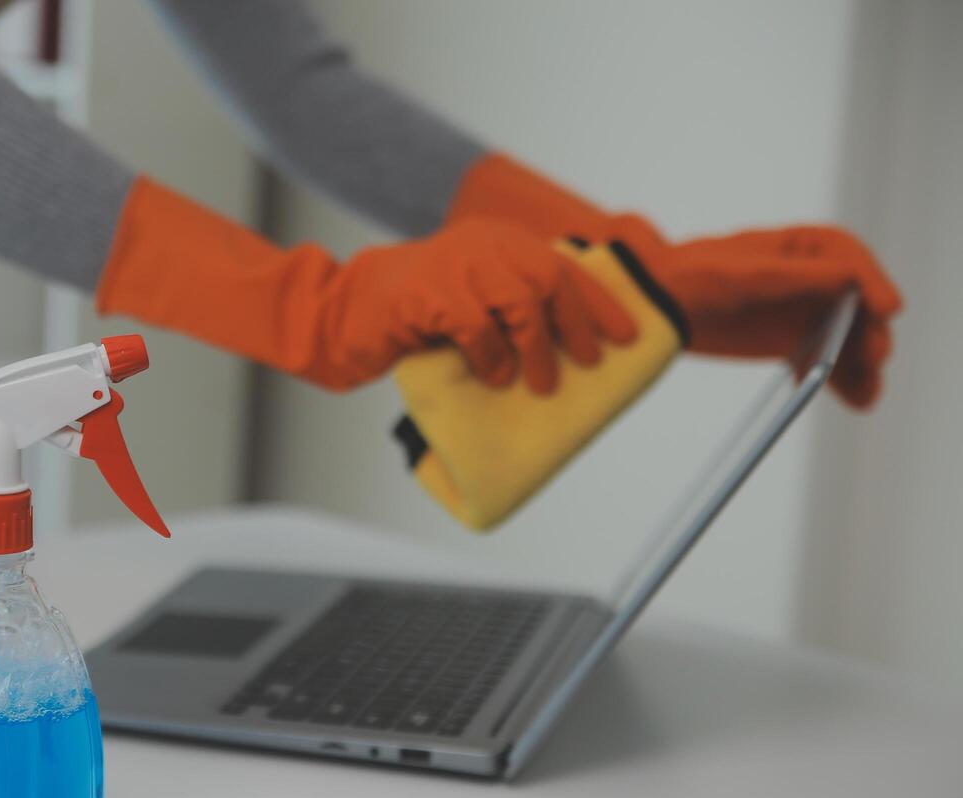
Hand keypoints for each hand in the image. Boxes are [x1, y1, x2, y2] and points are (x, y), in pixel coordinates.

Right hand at [96, 178, 635, 392]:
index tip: (629, 336)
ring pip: (520, 300)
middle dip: (577, 324)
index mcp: (495, 243)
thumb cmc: (407, 322)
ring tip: (541, 384)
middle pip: (549, 279)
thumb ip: (509, 310)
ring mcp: (452, 266)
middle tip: (589, 363)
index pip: (563, 264)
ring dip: (538, 348)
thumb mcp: (467, 306)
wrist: (338, 318)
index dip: (600, 300)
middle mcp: (480, 245)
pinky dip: (492, 355)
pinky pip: (477, 325)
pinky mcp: (427, 294)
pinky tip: (493, 377)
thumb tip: (569, 351)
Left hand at [633, 226, 901, 407]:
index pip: (850, 261)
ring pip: (845, 337)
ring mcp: (801, 311)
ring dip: (860, 365)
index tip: (888, 308)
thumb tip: (849, 278)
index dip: (873, 283)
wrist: (654, 306)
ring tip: (866, 395)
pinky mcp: (787, 341)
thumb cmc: (693, 276)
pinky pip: (823, 361)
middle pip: (856, 304)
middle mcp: (810, 278)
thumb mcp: (746, 274)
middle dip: (869, 331)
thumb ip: (797, 277)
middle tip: (875, 358)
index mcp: (801, 247)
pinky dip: (840, 380)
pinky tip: (854, 399)